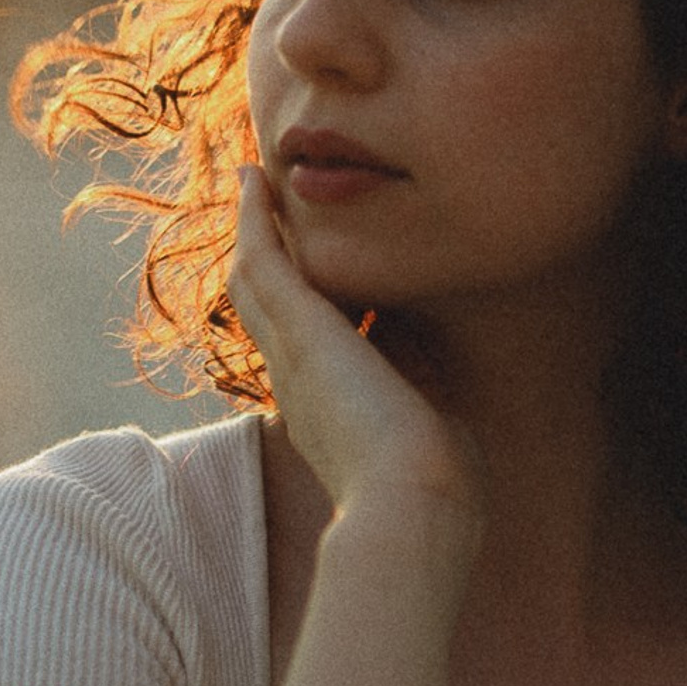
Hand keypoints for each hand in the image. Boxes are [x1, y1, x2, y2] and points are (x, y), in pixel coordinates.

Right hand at [229, 168, 483, 533]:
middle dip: (262, 257)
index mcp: (328, 411)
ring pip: (254, 281)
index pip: (308, 346)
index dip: (304, 305)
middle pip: (266, 308)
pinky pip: (262, 262)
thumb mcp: (430, 425)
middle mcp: (298, 382)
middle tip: (257, 208)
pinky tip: (254, 180)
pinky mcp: (299, 332)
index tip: (314, 271)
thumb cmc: (435, 486)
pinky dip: (254, 220)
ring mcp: (292, 356)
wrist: (413, 505)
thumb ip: (422, 388)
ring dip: (251, 229)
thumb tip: (431, 357)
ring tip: (251, 182)